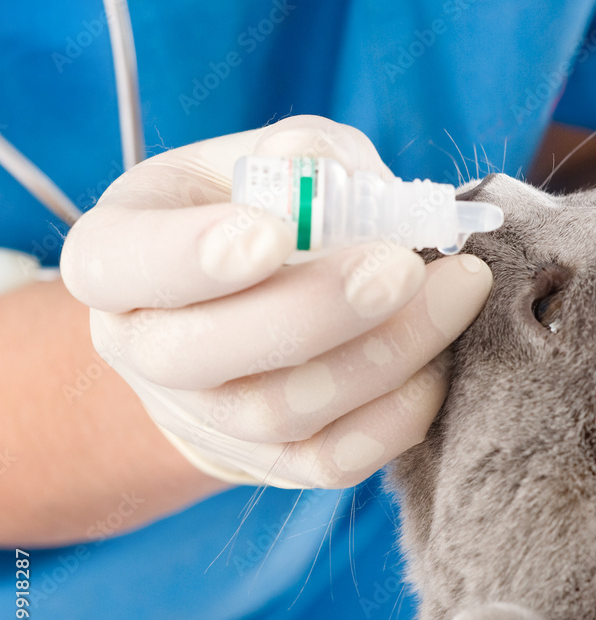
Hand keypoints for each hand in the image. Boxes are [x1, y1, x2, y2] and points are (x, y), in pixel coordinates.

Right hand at [60, 115, 492, 488]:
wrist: (252, 313)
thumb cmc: (259, 214)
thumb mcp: (265, 160)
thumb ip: (301, 157)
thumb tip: (323, 168)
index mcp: (117, 257)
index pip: (122, 264)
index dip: (191, 254)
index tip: (275, 231)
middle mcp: (146, 349)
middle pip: (206, 352)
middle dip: (317, 309)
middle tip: (402, 266)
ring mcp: (209, 418)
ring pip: (282, 410)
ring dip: (382, 354)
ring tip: (455, 294)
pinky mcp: (275, 461)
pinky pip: (333, 459)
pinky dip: (396, 414)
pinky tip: (439, 363)